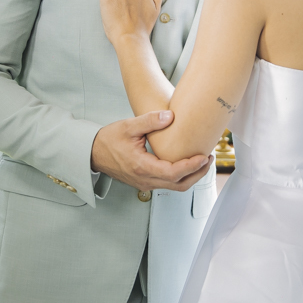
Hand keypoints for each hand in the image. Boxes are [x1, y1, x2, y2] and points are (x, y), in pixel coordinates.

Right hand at [91, 110, 212, 191]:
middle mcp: (145, 180)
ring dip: (191, 176)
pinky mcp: (145, 183)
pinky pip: (168, 184)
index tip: (204, 156)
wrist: (93, 154)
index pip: (173, 173)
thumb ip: (150, 121)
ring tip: (203, 160)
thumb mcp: (128, 126)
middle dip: (198, 173)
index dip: (191, 166)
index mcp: (141, 167)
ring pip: (175, 186)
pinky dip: (182, 176)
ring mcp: (145, 184)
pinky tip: (187, 163)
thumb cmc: (109, 140)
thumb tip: (170, 116)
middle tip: (210, 158)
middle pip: (179, 184)